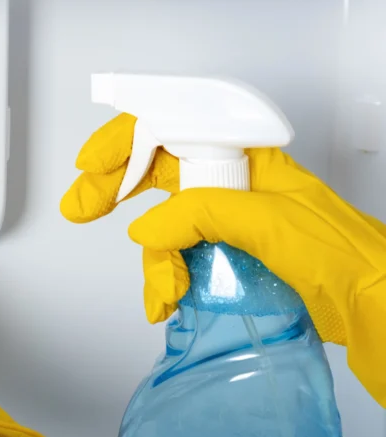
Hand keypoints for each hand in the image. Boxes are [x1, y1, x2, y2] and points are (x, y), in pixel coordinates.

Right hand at [62, 114, 385, 406]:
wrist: (382, 307)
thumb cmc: (347, 257)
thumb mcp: (269, 223)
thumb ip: (202, 215)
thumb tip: (145, 226)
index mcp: (248, 156)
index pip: (174, 129)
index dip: (127, 142)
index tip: (92, 166)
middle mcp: (237, 181)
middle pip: (160, 170)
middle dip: (117, 189)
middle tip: (82, 207)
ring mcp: (234, 219)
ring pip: (167, 223)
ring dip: (154, 257)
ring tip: (162, 290)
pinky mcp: (233, 254)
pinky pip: (183, 256)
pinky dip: (167, 276)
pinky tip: (167, 297)